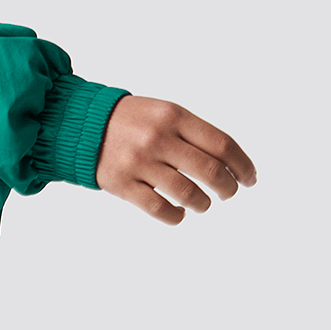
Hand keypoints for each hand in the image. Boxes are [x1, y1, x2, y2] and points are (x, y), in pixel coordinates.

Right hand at [95, 96, 255, 223]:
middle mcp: (158, 138)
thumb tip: (231, 165)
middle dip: (228, 188)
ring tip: (201, 203)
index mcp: (174, 116)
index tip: (250, 179)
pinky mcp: (122, 184)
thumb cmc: (132, 122)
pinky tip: (178, 212)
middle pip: (210, 171)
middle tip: (228, 193)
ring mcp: (139, 162)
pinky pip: (160, 209)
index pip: (222, 144)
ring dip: (203, 204)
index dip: (243, 165)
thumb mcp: (164, 113)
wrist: (80, 124)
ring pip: (188, 194)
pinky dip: (176, 216)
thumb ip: (194, 134)